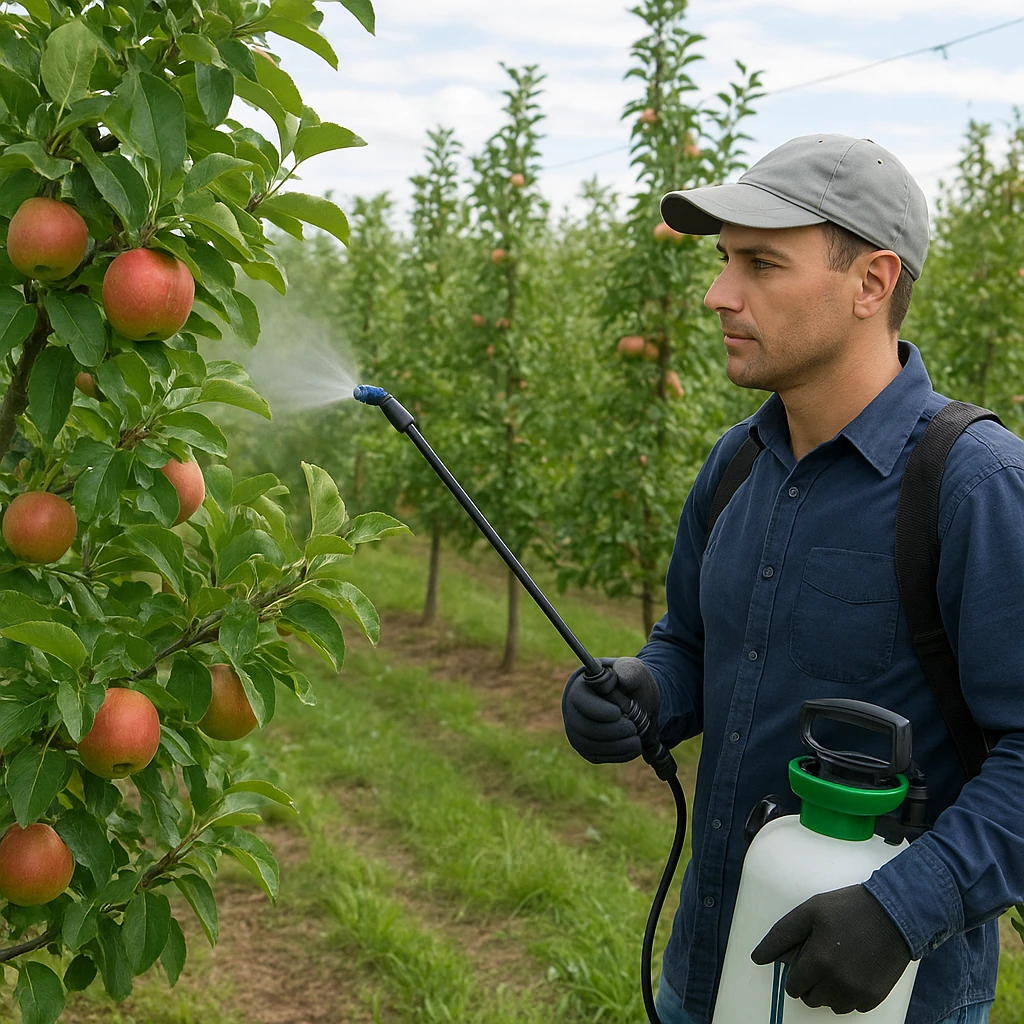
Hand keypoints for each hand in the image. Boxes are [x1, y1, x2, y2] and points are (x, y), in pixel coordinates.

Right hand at [561, 656, 660, 763]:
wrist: (636, 702)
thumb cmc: (631, 683)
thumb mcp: (633, 670)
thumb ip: (628, 670)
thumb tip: (619, 677)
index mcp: (581, 687)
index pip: (581, 702)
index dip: (599, 710)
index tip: (619, 713)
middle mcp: (573, 710)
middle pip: (585, 727)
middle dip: (613, 730)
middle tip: (633, 727)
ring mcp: (577, 732)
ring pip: (591, 745)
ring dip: (618, 744)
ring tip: (636, 736)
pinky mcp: (586, 749)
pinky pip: (598, 756)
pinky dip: (619, 754)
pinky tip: (632, 745)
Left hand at [751, 884, 911, 1013]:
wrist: (894, 913)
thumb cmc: (847, 908)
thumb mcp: (809, 911)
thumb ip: (781, 935)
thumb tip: (757, 958)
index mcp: (819, 961)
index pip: (793, 987)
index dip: (795, 973)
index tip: (803, 960)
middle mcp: (837, 983)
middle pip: (810, 999)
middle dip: (810, 982)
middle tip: (820, 959)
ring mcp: (858, 993)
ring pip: (830, 1005)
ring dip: (828, 990)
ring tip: (837, 964)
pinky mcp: (874, 998)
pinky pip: (852, 1007)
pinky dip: (848, 994)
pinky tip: (854, 970)